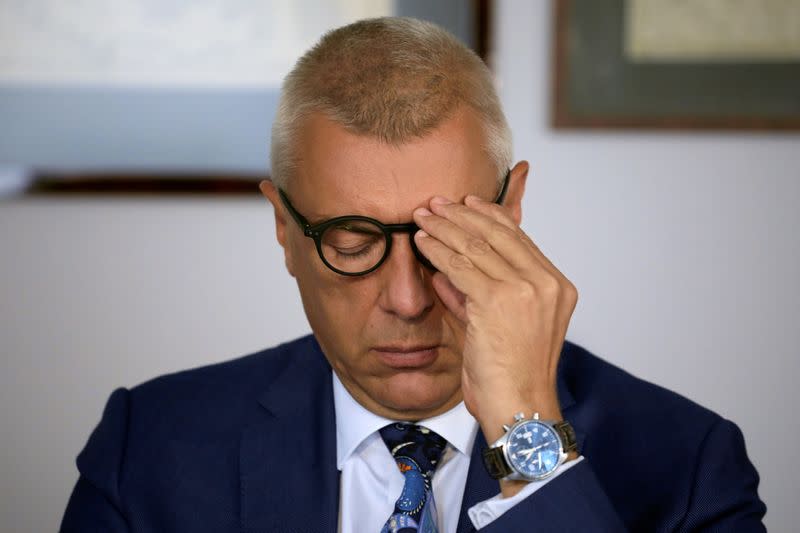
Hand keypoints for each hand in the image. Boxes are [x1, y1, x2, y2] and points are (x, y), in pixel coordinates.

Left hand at [412, 179, 577, 492]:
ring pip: (476, 245)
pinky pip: (460, 265)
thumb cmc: (512, 376)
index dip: (488, 216)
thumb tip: (447, 271)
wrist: (520, 409)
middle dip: (461, 214)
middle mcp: (546, 283)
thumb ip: (477, 295)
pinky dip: (437, 250)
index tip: (466, 203)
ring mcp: (525, 291)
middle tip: (435, 203)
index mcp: (556, 286)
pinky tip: (421, 241)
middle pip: (497, 234)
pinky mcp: (498, 301)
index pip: (518, 238)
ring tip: (422, 217)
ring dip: (444, 228)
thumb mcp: (499, 326)